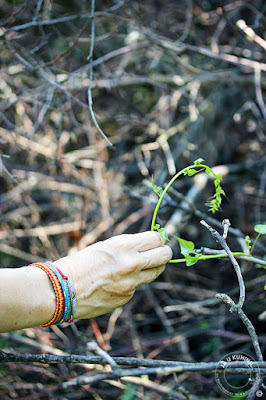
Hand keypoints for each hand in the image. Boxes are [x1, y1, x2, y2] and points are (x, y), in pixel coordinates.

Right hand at [53, 231, 171, 318]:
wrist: (62, 290)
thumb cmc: (79, 264)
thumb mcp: (105, 247)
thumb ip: (127, 248)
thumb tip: (146, 248)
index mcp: (124, 246)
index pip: (156, 239)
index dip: (159, 239)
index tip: (158, 240)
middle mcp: (132, 263)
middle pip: (164, 256)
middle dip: (164, 252)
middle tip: (161, 252)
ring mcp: (131, 283)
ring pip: (155, 273)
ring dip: (152, 268)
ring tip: (141, 266)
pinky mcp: (126, 297)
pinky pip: (136, 287)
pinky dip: (131, 284)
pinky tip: (116, 282)